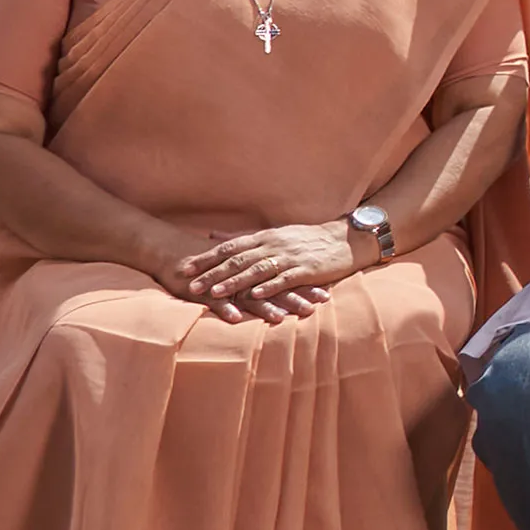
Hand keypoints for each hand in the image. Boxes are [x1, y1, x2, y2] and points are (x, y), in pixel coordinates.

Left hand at [173, 223, 360, 323]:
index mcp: (264, 237)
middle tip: (190, 285)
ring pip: (256, 270)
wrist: (345, 239)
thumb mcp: (273, 234)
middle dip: (212, 273)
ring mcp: (289, 257)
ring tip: (215, 293)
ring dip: (234, 282)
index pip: (229, 247)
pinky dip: (268, 287)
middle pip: (237, 260)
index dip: (205, 258)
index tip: (184, 268)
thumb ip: (242, 238)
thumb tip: (212, 235)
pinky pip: (284, 279)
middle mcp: (273, 245)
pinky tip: (254, 296)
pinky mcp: (305, 270)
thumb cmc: (308, 239)